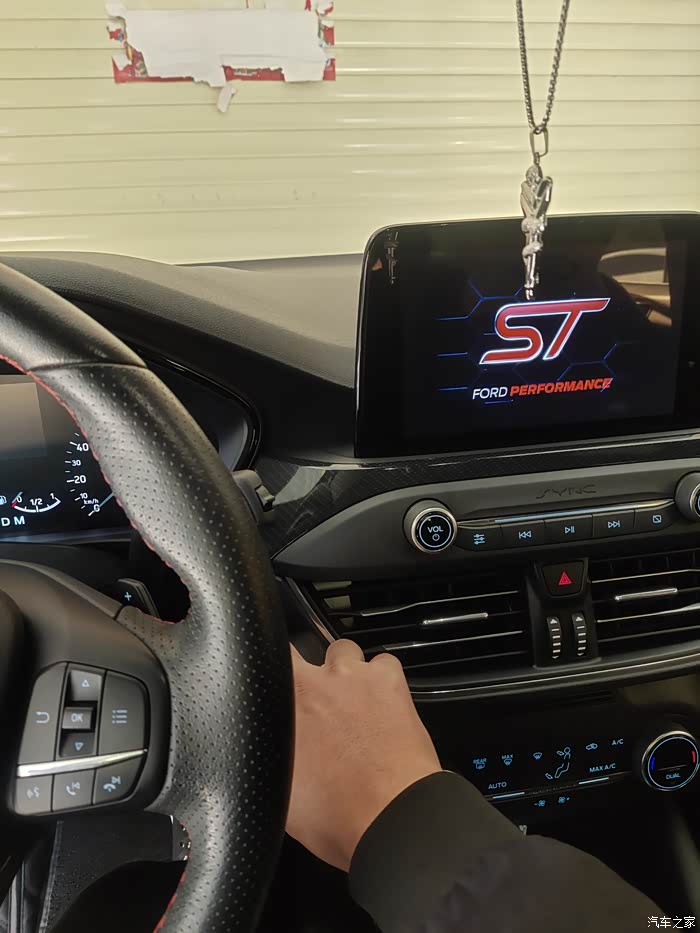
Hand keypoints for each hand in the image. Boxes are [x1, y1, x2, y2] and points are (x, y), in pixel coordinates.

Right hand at [286, 640, 441, 870]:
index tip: (274, 681)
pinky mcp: (390, 682)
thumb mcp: (280, 791)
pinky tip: (382, 703)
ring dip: (344, 671)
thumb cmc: (335, 813)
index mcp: (285, 704)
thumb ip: (269, 755)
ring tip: (351, 703)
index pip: (269, 660)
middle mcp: (318, 682)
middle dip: (306, 672)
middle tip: (316, 706)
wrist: (389, 817)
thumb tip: (266, 751)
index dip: (271, 667)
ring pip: (343, 651)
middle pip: (302, 650)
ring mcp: (356, 677)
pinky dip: (382, 678)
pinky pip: (384, 662)